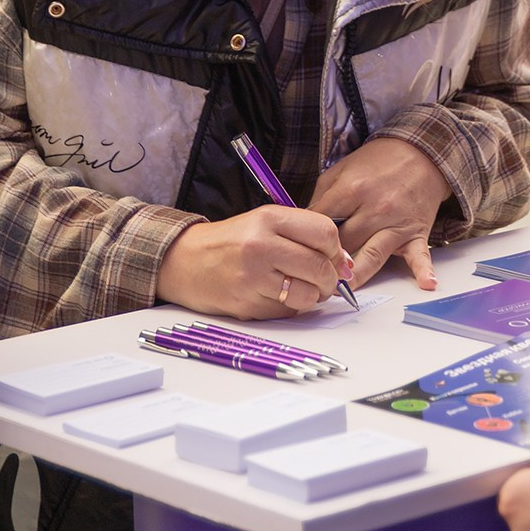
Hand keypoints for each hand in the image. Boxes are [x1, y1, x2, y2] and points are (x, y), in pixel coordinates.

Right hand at [157, 206, 346, 318]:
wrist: (185, 261)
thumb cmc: (231, 242)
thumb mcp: (265, 224)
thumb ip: (303, 236)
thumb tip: (344, 263)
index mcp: (269, 218)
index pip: (325, 232)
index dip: (336, 250)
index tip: (334, 259)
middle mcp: (262, 244)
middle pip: (320, 266)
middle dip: (330, 279)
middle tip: (325, 281)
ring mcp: (254, 276)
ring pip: (308, 294)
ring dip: (312, 298)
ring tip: (300, 290)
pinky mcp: (248, 303)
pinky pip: (287, 312)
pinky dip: (290, 309)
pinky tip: (276, 297)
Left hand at [309, 136, 449, 289]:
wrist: (418, 153)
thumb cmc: (376, 164)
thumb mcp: (339, 172)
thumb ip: (320, 199)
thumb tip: (302, 229)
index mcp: (351, 190)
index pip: (322, 223)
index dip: (306, 239)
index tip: (298, 252)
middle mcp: (375, 208)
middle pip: (344, 244)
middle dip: (327, 261)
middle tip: (312, 276)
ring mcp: (397, 222)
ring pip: (372, 256)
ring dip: (355, 276)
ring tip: (340, 290)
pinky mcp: (417, 232)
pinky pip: (420, 255)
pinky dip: (424, 270)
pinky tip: (426, 283)